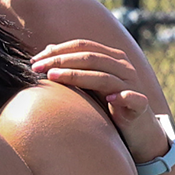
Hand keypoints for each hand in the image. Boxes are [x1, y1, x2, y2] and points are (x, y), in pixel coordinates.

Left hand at [31, 40, 165, 162]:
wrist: (135, 127)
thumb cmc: (106, 103)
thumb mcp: (87, 82)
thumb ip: (72, 66)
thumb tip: (48, 49)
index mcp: (111, 57)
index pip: (83, 46)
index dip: (58, 51)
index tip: (34, 60)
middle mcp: (123, 67)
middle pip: (90, 58)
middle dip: (61, 61)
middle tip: (36, 67)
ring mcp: (132, 85)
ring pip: (104, 77)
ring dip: (78, 76)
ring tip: (53, 77)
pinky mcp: (140, 105)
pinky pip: (133, 98)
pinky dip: (122, 97)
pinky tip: (110, 99)